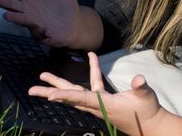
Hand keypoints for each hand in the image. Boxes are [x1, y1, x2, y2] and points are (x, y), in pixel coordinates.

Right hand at [0, 0, 80, 46]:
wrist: (76, 25)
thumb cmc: (67, 6)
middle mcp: (28, 8)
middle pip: (9, 3)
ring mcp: (33, 21)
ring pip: (19, 18)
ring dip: (14, 17)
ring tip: (7, 15)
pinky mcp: (40, 32)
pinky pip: (35, 31)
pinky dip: (38, 30)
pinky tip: (46, 30)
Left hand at [29, 52, 163, 135]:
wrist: (150, 124)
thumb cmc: (147, 111)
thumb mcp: (146, 97)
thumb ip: (141, 87)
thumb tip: (139, 79)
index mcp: (104, 104)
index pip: (82, 98)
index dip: (66, 96)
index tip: (50, 96)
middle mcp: (97, 105)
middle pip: (69, 97)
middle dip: (50, 92)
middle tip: (31, 90)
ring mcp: (98, 103)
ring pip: (75, 92)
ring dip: (60, 84)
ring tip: (44, 75)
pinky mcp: (103, 100)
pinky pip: (89, 86)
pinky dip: (89, 72)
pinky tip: (91, 57)